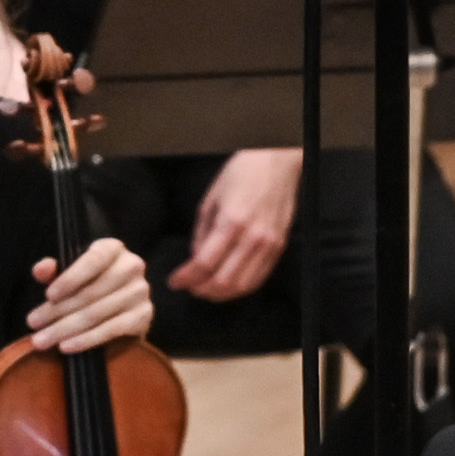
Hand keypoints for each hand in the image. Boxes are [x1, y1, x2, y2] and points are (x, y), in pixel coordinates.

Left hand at [27, 235, 153, 353]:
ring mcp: (140, 292)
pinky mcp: (144, 316)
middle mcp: (132, 266)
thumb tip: (41, 269)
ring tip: (41, 339)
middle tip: (33, 323)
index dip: (70, 278)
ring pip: (97, 313)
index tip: (48, 295)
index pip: (93, 260)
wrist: (117, 307)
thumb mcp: (68, 274)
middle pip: (90, 292)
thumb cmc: (87, 284)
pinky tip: (65, 346)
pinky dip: (86, 340)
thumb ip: (53, 271)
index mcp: (113, 248)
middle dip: (57, 310)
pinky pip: (111, 330)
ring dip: (65, 328)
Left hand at [171, 147, 302, 302]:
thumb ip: (202, 233)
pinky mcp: (280, 247)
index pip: (205, 263)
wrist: (278, 161)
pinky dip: (240, 288)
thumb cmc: (241, 174)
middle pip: (224, 280)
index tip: (174, 281)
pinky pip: (259, 278)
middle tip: (188, 287)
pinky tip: (226, 285)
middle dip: (201, 289)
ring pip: (243, 285)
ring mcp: (269, 244)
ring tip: (204, 289)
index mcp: (232, 221)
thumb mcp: (211, 199)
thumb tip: (195, 260)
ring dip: (220, 294)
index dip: (186, 278)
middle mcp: (253, 237)